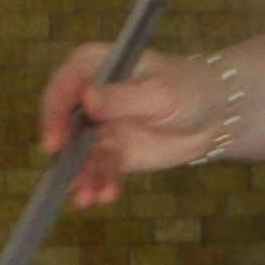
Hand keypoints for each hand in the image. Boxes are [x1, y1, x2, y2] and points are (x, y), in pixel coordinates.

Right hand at [39, 42, 233, 205]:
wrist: (211, 115)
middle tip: (69, 181)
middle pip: (63, 125)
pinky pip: (98, 169)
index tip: (54, 144)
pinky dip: (99, 183)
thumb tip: (85, 98)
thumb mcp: (159, 93)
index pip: (62, 88)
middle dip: (65, 155)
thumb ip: (122, 97)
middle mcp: (86, 96)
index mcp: (92, 66)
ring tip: (88, 198)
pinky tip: (104, 196)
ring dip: (81, 177)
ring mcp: (96, 126)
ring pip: (79, 154)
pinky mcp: (109, 152)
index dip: (53, 115)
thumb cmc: (187, 89)